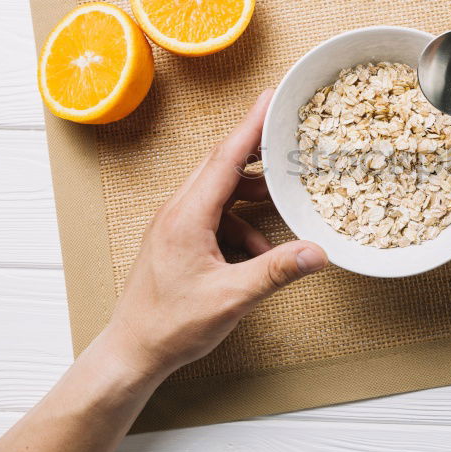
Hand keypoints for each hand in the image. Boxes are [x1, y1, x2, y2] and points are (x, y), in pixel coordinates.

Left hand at [104, 89, 327, 381]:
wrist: (133, 351)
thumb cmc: (171, 325)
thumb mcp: (232, 297)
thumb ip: (277, 271)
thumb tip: (317, 252)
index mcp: (187, 216)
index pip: (225, 159)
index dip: (251, 127)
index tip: (270, 99)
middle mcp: (177, 213)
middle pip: (222, 167)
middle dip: (257, 152)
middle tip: (286, 138)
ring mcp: (174, 226)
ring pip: (218, 192)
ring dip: (250, 195)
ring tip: (278, 201)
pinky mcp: (176, 241)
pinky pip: (213, 217)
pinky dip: (238, 224)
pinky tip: (254, 250)